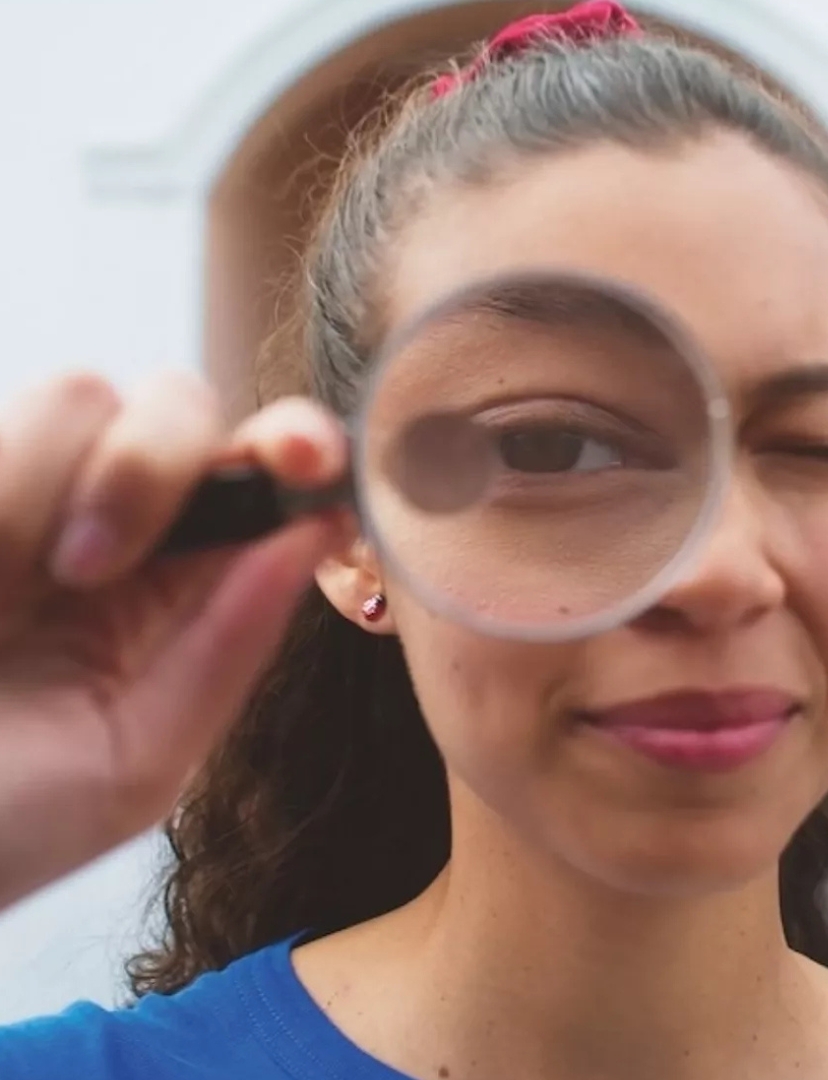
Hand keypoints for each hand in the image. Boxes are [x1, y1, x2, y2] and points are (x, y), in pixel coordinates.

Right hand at [0, 371, 350, 909]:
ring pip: (73, 398)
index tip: (303, 456)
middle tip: (89, 568)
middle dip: (152, 465)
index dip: (298, 445)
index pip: (264, 477)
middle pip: (177, 403)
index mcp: (180, 586)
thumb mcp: (132, 763)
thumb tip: (317, 533)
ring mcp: (25, 492)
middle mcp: (112, 523)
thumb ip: (230, 646)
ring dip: (33, 495)